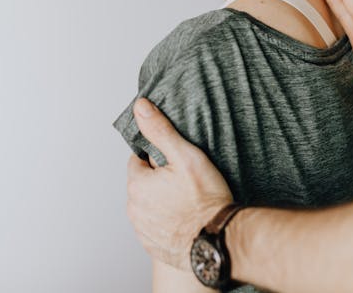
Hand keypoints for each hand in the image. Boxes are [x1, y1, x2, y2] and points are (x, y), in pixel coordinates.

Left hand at [126, 98, 232, 270]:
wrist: (218, 242)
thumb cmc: (205, 200)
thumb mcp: (186, 156)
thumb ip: (161, 131)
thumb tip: (141, 107)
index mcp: (137, 184)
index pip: (138, 161)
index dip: (158, 159)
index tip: (176, 164)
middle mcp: (134, 208)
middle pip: (143, 185)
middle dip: (159, 181)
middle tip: (186, 182)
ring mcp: (142, 230)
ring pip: (149, 206)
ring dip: (162, 202)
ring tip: (188, 202)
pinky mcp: (153, 246)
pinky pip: (155, 228)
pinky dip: (166, 223)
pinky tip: (186, 220)